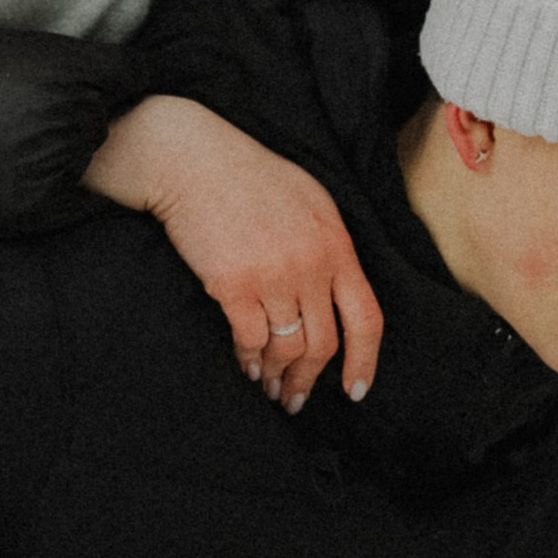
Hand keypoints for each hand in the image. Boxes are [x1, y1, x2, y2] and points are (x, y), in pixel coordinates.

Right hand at [82, 93, 384, 409]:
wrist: (192, 159)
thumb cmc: (248, 177)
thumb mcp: (310, 202)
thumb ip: (327, 248)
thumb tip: (329, 297)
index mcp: (336, 244)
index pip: (366, 318)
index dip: (364, 361)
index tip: (355, 391)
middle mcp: (311, 264)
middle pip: (323, 344)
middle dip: (309, 381)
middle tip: (295, 398)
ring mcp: (274, 275)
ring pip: (286, 349)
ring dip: (276, 375)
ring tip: (267, 386)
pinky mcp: (234, 284)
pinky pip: (249, 340)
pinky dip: (247, 360)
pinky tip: (244, 366)